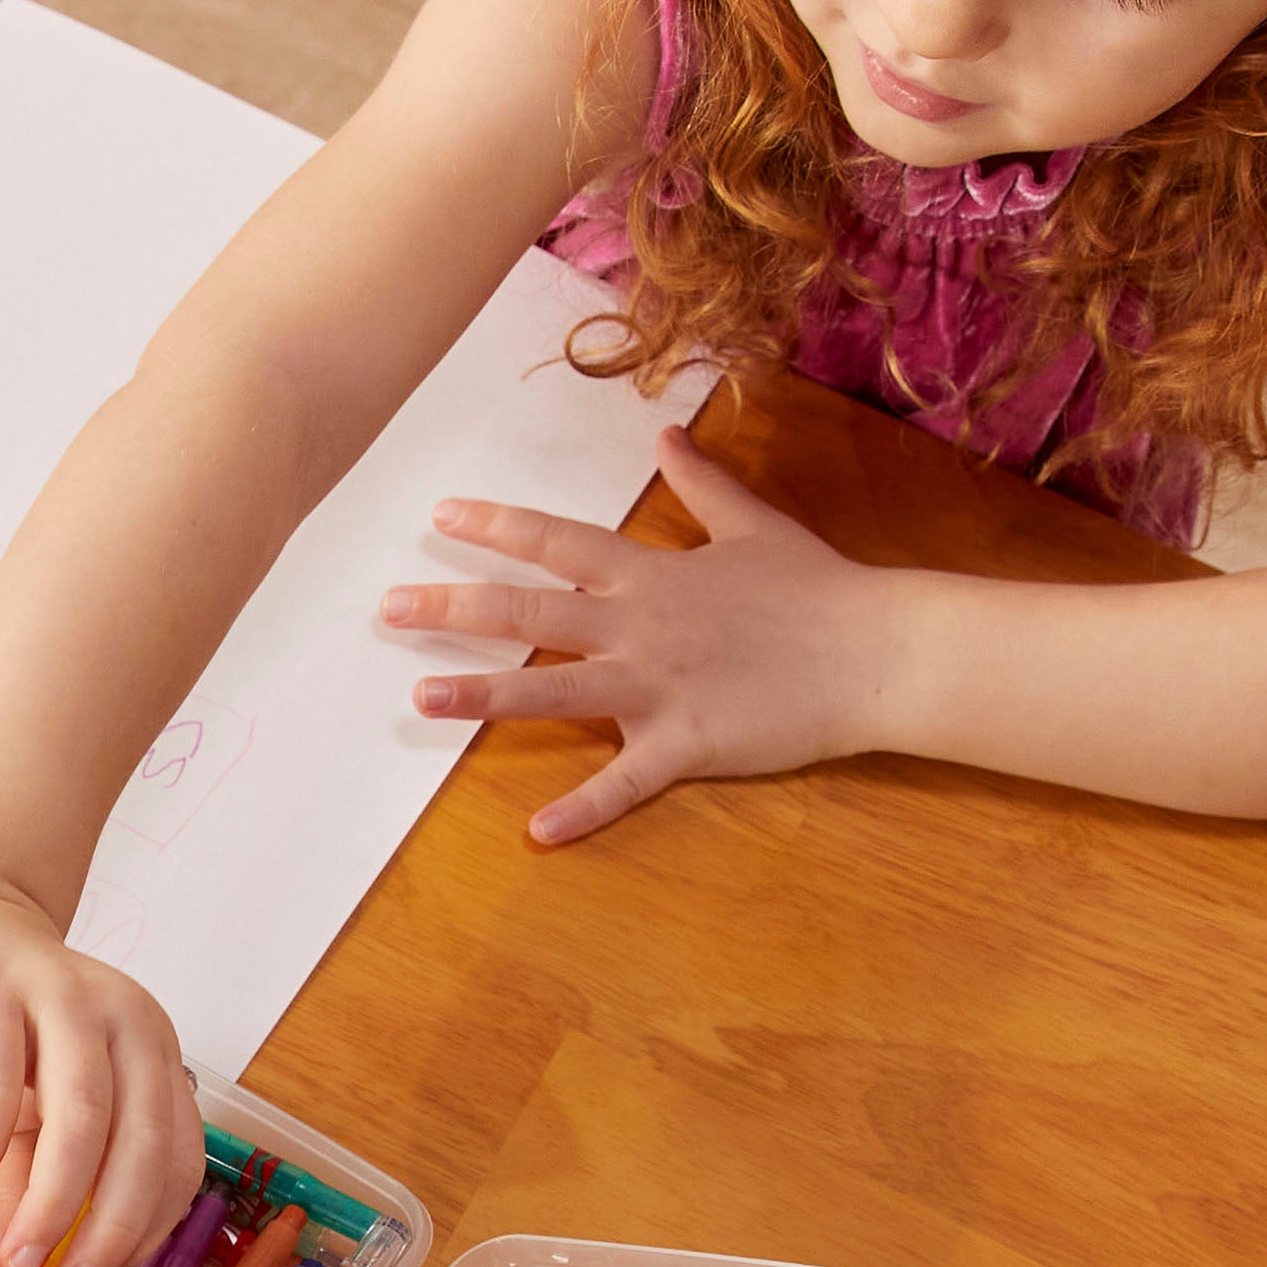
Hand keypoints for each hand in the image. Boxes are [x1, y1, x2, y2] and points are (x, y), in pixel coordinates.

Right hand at [0, 873, 199, 1266]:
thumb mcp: (10, 1120)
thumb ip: (17, 1195)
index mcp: (150, 1054)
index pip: (176, 1156)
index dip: (146, 1226)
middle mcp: (123, 1020)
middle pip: (141, 1140)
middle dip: (111, 1226)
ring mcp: (61, 996)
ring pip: (81, 1112)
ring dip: (53, 1198)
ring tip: (17, 1258)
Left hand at [385, 424, 905, 844]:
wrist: (877, 650)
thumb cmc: (818, 589)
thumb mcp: (754, 524)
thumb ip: (701, 484)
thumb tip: (667, 432)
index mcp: (654, 574)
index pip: (559, 542)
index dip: (499, 527)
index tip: (441, 516)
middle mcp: (642, 625)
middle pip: (533, 613)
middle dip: (456, 608)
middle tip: (389, 607)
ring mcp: (660, 686)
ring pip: (556, 691)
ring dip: (484, 698)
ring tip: (419, 701)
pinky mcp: (687, 743)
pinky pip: (625, 782)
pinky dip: (583, 809)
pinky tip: (537, 833)